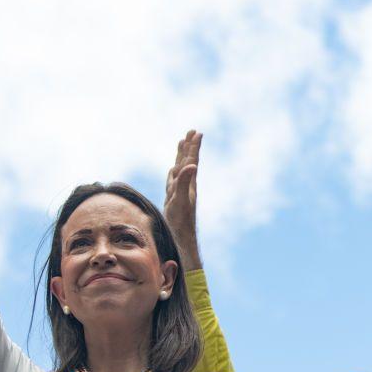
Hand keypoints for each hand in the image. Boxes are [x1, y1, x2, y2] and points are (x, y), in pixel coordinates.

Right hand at [164, 130, 202, 269]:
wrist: (180, 239)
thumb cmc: (180, 222)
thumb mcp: (181, 200)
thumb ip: (185, 182)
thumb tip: (192, 165)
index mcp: (188, 184)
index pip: (191, 162)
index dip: (193, 148)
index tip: (197, 133)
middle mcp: (186, 186)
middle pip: (187, 162)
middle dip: (188, 147)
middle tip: (192, 132)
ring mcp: (180, 192)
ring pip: (180, 170)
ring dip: (182, 156)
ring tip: (183, 144)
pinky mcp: (174, 199)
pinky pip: (174, 181)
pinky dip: (174, 172)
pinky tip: (174, 171)